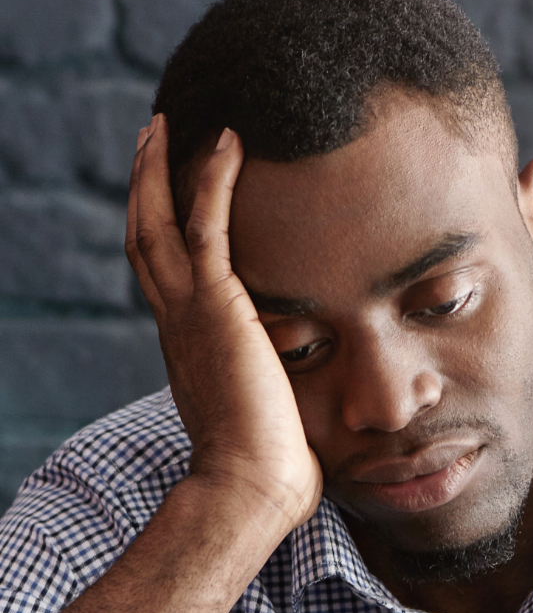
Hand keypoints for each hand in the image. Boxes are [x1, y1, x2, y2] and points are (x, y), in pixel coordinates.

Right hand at [128, 115, 322, 533]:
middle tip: (153, 140)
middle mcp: (177, 325)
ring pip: (159, 222)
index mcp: (187, 348)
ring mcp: (190, 314)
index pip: (165, 277)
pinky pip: (207, 226)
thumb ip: (277, 394)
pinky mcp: (216, 308)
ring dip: (164, 169)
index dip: (161, 234)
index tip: (169, 203)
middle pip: (145, 237)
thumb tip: (307, 405)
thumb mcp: (268, 418)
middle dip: (146, 185)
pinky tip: (230, 141)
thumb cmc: (268, 471)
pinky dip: (214, 180)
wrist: (251, 487)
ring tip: (171, 125)